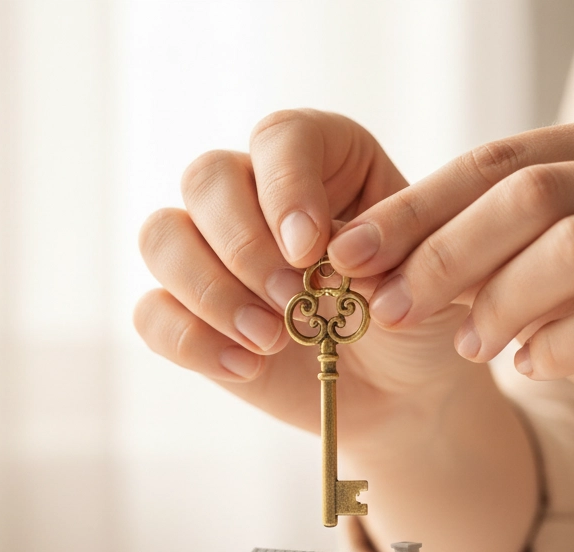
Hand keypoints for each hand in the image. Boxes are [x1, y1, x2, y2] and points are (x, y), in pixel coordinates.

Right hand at [135, 109, 479, 441]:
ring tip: (271, 341)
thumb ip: (376, 251)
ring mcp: (213, 254)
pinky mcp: (189, 314)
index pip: (280, 138)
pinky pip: (151, 312)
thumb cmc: (415, 320)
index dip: (285, 185)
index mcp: (321, 160)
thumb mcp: (422, 278)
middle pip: (206, 179)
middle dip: (244, 246)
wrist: (401, 390)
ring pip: (161, 237)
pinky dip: (191, 341)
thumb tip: (314, 255)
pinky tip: (248, 368)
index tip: (309, 247)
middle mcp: (255, 195)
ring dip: (210, 292)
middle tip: (292, 302)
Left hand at [326, 111, 573, 488]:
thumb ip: (474, 255)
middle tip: (388, 308)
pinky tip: (530, 365)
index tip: (347, 255)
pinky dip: (555, 346)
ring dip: (498, 304)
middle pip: (534, 194)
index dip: (415, 208)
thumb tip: (361, 255)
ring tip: (467, 346)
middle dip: (443, 254)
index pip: (499, 161)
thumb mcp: (536, 279)